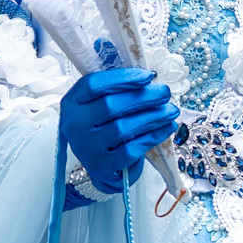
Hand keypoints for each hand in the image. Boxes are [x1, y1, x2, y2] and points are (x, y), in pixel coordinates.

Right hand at [57, 68, 176, 194]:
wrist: (101, 163)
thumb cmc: (104, 126)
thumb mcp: (99, 105)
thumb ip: (116, 89)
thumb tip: (149, 78)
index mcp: (71, 103)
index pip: (93, 84)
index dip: (122, 78)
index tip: (147, 76)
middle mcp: (74, 126)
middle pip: (110, 105)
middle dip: (143, 97)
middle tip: (165, 92)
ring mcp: (87, 149)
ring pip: (123, 128)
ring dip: (153, 116)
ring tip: (171, 110)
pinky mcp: (102, 166)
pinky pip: (132, 149)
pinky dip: (153, 136)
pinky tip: (167, 127)